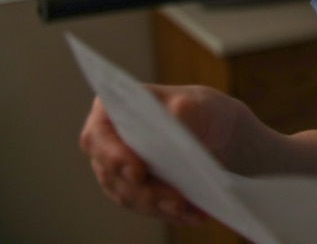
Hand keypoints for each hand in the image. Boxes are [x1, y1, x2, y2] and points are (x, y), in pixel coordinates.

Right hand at [79, 83, 252, 225]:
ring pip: (130, 196)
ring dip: (159, 205)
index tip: (138, 172)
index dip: (115, 156)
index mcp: (111, 111)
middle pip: (114, 174)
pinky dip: (171, 213)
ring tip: (188, 208)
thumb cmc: (199, 108)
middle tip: (175, 200)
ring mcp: (118, 173)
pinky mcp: (136, 193)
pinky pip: (149, 208)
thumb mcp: (196, 102)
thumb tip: (173, 126)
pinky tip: (195, 214)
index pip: (99, 136)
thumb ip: (181, 111)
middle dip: (145, 190)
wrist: (217, 130)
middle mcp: (108, 145)